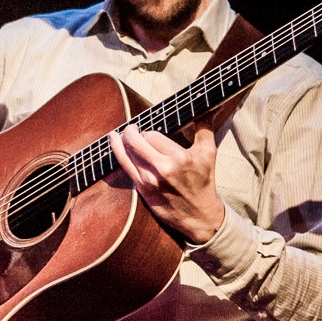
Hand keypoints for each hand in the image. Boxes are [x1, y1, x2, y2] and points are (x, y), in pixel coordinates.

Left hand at [108, 122, 223, 244]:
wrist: (199, 215)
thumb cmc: (203, 181)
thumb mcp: (209, 153)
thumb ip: (204, 127)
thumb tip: (204, 105)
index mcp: (180, 157)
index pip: (152, 135)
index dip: (148, 132)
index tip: (148, 132)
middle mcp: (163, 169)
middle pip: (136, 142)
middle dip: (131, 133)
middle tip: (132, 128)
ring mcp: (150, 181)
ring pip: (128, 153)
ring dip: (122, 141)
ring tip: (120, 134)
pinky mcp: (143, 191)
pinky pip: (124, 167)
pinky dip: (117, 152)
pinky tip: (113, 141)